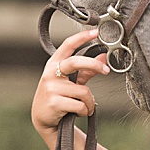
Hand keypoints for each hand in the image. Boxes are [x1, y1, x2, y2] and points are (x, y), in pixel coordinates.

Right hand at [31, 29, 110, 147]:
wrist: (43, 118)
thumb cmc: (58, 96)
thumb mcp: (69, 81)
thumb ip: (87, 70)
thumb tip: (104, 58)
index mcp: (54, 64)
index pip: (67, 45)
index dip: (81, 37)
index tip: (96, 32)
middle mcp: (51, 73)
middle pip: (75, 62)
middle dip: (94, 65)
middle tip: (106, 71)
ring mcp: (51, 88)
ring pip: (83, 91)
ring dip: (89, 102)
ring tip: (85, 106)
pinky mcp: (55, 103)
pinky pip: (80, 105)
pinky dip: (85, 111)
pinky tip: (79, 112)